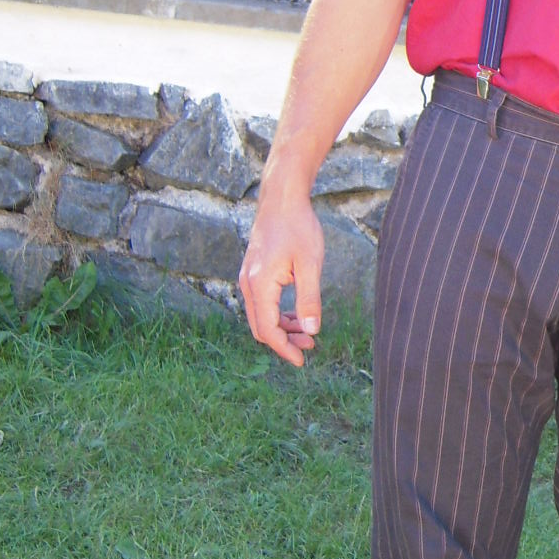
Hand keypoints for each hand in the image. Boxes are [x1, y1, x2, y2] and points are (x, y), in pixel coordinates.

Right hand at [239, 190, 324, 367]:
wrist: (281, 199)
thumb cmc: (298, 228)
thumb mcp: (310, 265)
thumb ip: (309, 299)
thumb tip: (311, 330)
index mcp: (259, 285)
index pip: (268, 330)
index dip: (285, 349)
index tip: (303, 360)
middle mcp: (247, 285)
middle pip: (261, 327)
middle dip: (284, 341)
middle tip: (310, 346)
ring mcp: (247, 278)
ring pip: (261, 316)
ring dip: (282, 328)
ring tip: (307, 333)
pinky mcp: (253, 273)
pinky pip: (262, 303)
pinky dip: (277, 314)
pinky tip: (296, 315)